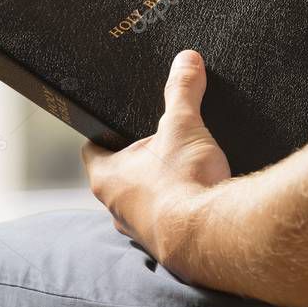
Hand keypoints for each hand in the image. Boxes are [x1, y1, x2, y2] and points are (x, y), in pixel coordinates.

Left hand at [82, 49, 229, 269]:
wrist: (214, 236)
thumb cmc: (184, 184)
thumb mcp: (183, 125)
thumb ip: (182, 90)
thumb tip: (186, 60)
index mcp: (107, 177)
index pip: (93, 150)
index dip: (104, 135)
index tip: (115, 126)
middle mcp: (116, 209)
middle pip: (119, 177)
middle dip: (138, 162)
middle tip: (160, 144)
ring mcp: (141, 231)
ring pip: (142, 203)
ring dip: (159, 190)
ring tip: (183, 171)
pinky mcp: (168, 246)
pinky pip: (168, 222)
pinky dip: (180, 210)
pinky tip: (199, 198)